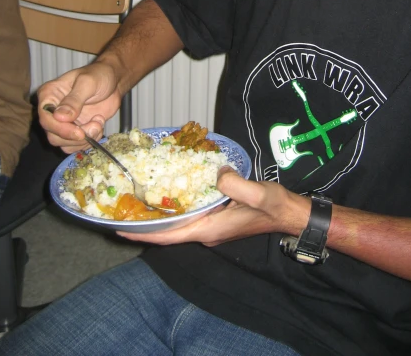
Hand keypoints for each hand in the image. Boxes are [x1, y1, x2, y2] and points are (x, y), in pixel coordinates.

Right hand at [38, 61, 121, 152]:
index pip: (45, 117)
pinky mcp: (74, 130)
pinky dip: (88, 141)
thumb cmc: (99, 75)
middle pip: (53, 135)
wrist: (114, 81)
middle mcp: (52, 110)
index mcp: (49, 94)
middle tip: (95, 125)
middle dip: (75, 136)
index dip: (60, 128)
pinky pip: (75, 145)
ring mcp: (63, 122)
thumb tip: (59, 117)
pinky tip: (98, 126)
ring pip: (64, 143)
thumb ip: (74, 100)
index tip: (78, 132)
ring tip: (98, 123)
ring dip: (84, 139)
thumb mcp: (87, 83)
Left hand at [118, 167, 310, 245]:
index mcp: (210, 229)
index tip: (121, 229)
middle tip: (121, 211)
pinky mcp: (216, 218)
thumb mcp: (258, 194)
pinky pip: (188, 216)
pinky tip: (166, 196)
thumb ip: (236, 185)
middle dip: (145, 224)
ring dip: (157, 218)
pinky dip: (173, 210)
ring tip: (136, 204)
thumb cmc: (274, 207)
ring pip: (177, 225)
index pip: (170, 236)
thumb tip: (218, 174)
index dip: (144, 232)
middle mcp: (206, 231)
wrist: (290, 214)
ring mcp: (211, 226)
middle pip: (168, 232)